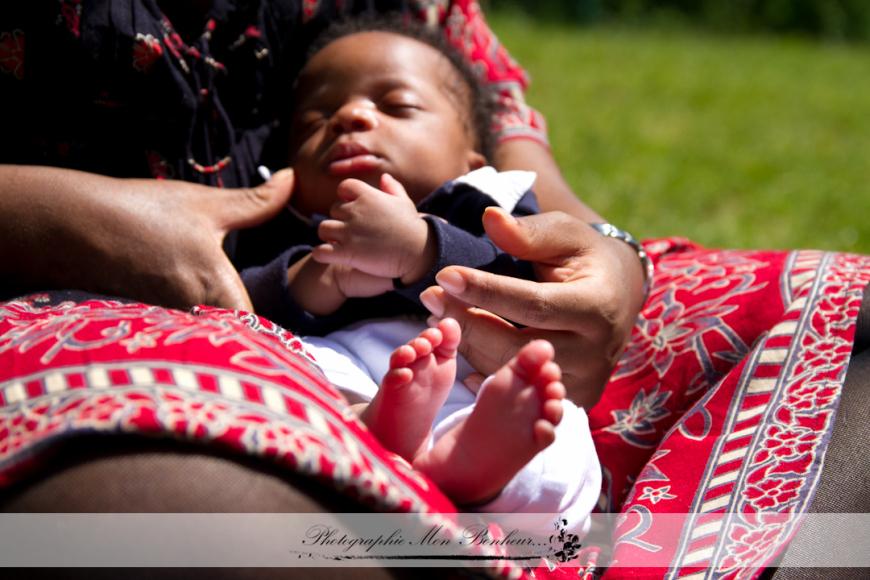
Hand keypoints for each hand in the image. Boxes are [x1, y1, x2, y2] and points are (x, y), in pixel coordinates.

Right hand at [0, 165, 293, 309]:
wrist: (72, 224)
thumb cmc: (144, 211)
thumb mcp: (207, 204)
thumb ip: (257, 201)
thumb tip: (292, 179)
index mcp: (214, 285)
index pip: (253, 327)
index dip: (266, 331)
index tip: (276, 330)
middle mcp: (191, 311)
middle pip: (228, 335)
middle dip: (241, 334)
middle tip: (255, 330)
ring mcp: (164, 319)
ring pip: (202, 335)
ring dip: (212, 330)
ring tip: (221, 322)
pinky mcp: (142, 321)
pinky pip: (175, 332)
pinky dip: (185, 328)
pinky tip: (186, 315)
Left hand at [313, 174, 435, 284]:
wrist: (418, 254)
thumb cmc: (413, 229)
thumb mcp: (405, 203)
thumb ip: (393, 188)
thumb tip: (384, 177)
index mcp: (367, 195)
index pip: (344, 187)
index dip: (346, 197)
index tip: (355, 209)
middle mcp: (355, 211)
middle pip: (333, 209)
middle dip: (340, 219)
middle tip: (351, 231)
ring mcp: (349, 232)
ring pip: (323, 228)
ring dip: (329, 236)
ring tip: (340, 244)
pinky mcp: (347, 252)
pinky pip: (320, 251)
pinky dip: (321, 254)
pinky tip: (331, 256)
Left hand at [420, 208, 645, 408]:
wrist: (621, 293)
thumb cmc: (585, 257)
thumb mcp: (564, 234)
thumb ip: (528, 233)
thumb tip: (489, 218)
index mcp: (596, 306)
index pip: (531, 304)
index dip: (485, 292)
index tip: (444, 277)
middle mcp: (595, 351)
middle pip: (516, 346)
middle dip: (467, 323)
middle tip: (430, 300)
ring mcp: (584, 380)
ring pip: (512, 372)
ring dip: (469, 346)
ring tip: (439, 319)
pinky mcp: (572, 397)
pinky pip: (519, 391)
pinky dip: (484, 371)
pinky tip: (460, 346)